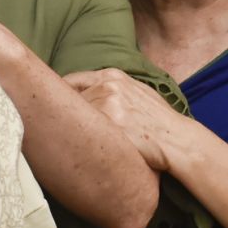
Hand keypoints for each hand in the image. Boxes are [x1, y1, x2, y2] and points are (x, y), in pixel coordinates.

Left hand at [65, 68, 189, 172]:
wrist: (178, 141)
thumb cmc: (158, 120)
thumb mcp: (136, 92)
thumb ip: (110, 88)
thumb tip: (79, 92)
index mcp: (112, 75)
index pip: (70, 81)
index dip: (57, 96)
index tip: (48, 106)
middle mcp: (107, 86)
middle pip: (66, 101)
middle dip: (62, 117)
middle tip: (55, 131)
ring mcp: (107, 104)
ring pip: (72, 118)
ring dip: (68, 132)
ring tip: (69, 145)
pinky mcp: (109, 125)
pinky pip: (80, 134)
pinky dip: (76, 143)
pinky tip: (77, 151)